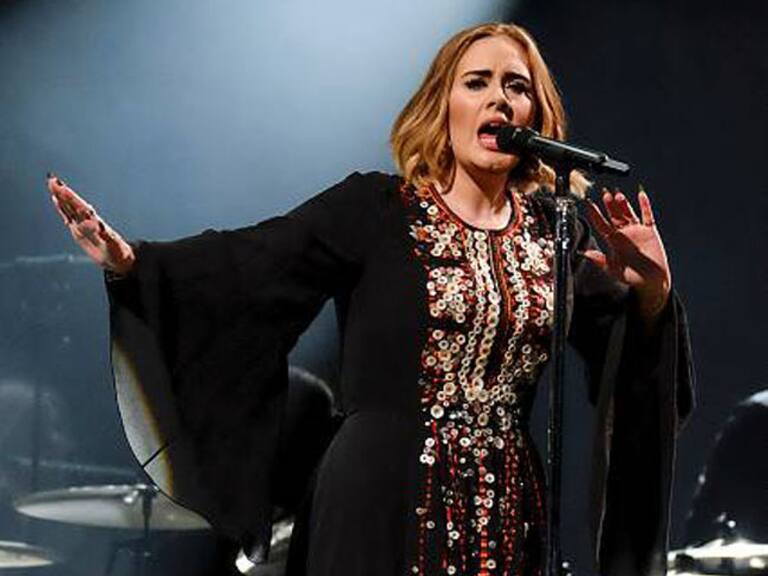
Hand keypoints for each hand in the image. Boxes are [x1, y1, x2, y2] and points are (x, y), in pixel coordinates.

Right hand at [47, 173, 134, 274]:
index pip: (81, 207)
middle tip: (52, 179)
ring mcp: (82, 225)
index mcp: (96, 223)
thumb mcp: (113, 245)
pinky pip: (68, 217)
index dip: (72, 198)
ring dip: (61, 197)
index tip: (63, 188)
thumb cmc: (118, 252)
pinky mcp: (78, 231)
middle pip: (73, 204)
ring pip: (69, 208)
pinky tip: (55, 199)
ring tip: (52, 184)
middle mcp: (89, 221)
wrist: (117, 258)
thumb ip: (106, 236)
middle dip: (63, 193)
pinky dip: (61, 208)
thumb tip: (98, 225)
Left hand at [583, 186, 671, 322]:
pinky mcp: (650, 231)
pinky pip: (647, 215)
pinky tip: (641, 195)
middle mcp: (623, 233)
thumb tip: (583, 253)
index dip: (594, 214)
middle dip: (609, 205)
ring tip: (617, 194)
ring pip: (628, 213)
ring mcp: (637, 230)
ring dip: (623, 204)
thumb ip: (599, 259)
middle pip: (614, 215)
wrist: (651, 282)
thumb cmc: (631, 277)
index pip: (601, 224)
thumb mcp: (612, 269)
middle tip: (604, 192)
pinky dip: (644, 205)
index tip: (588, 203)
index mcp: (613, 241)